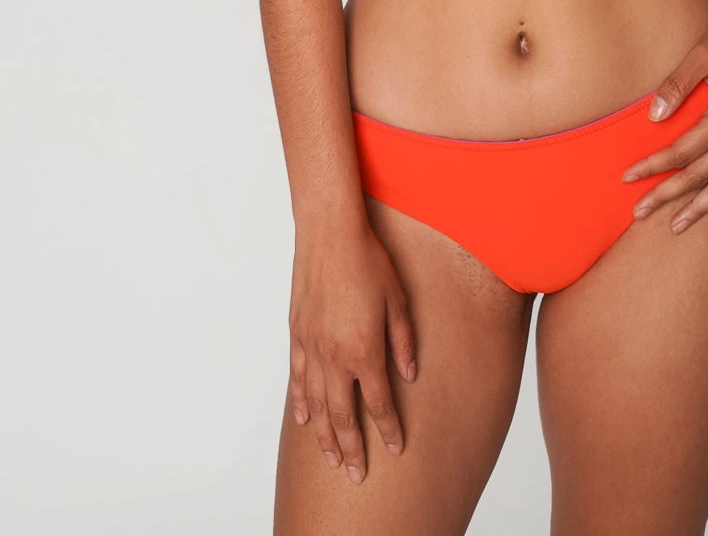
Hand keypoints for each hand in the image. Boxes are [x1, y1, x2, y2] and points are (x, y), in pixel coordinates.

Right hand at [288, 221, 416, 483]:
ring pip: (318, 404)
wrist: (330, 234)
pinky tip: (305, 420)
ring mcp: (312, 347)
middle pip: (344, 415)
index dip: (388, 429)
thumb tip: (410, 374)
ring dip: (325, 435)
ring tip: (333, 459)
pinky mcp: (297, 335)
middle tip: (358, 474)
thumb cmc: (370, 260)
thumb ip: (404, 341)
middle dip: (353, 447)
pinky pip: (298, 379)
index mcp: (365, 349)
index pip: (379, 403)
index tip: (396, 448)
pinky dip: (301, 403)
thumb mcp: (399, 299)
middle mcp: (335, 356)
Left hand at [621, 0, 707, 234]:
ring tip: (677, 225)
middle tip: (640, 212)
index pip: (682, 151)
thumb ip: (677, 84)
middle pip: (700, 173)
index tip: (629, 177)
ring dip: (702, 206)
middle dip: (668, 195)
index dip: (653, 166)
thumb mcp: (702, 53)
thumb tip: (655, 115)